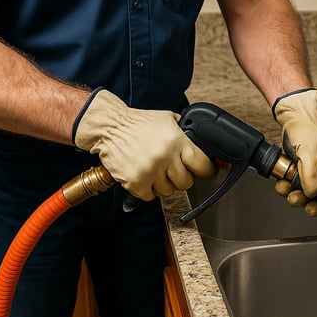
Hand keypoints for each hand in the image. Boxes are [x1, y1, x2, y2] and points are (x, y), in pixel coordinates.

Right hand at [72, 89, 215, 200]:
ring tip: (154, 171)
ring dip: (162, 184)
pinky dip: (147, 190)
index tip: (207, 172)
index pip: (202, 165)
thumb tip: (204, 145)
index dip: (207, 171)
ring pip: (168, 191)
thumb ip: (184, 133)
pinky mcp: (136, 181)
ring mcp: (151, 170)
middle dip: (180, 178)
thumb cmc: (138, 124)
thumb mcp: (167, 119)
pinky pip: (150, 196)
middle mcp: (166, 157)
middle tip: (172, 170)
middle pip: (186, 182)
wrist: (110, 127)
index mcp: (177, 141)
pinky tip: (144, 177)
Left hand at [272, 89, 316, 216]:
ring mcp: (309, 169)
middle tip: (292, 195)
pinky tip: (282, 174)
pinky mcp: (297, 166)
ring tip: (284, 182)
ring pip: (299, 190)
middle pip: (313, 196)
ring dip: (289, 189)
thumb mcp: (311, 155)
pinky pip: (290, 182)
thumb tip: (311, 194)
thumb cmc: (307, 129)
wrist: (292, 115)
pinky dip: (284, 181)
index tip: (310, 209)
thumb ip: (312, 177)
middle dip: (300, 197)